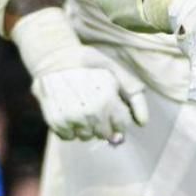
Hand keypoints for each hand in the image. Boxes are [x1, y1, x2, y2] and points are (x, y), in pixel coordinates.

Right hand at [10, 8, 148, 141]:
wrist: (53, 58)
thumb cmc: (88, 64)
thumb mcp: (116, 71)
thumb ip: (134, 95)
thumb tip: (142, 122)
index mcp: (107, 99)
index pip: (121, 126)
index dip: (120, 119)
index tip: (114, 111)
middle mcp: (90, 112)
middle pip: (105, 134)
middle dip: (104, 124)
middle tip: (97, 108)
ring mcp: (71, 118)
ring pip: (86, 137)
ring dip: (87, 128)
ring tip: (82, 109)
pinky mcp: (55, 121)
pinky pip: (68, 137)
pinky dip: (70, 129)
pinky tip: (70, 113)